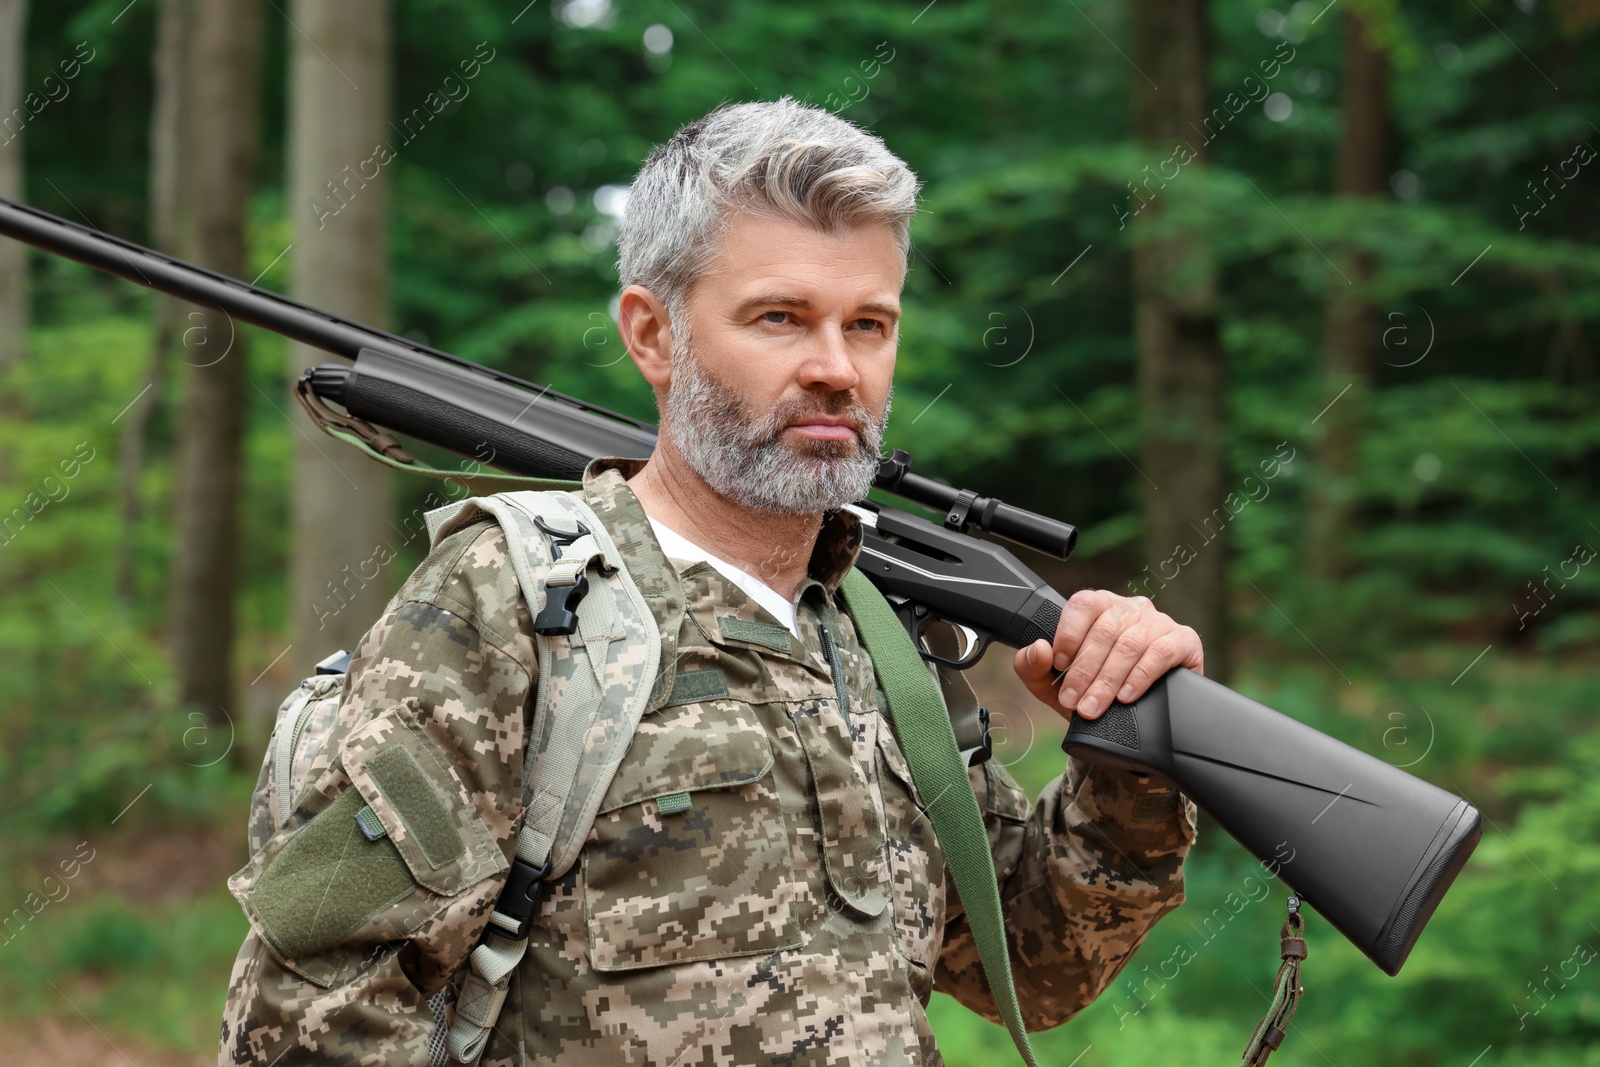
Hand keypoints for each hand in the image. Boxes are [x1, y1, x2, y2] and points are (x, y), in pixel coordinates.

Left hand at [1012, 589, 1202, 719]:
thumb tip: (1039, 648)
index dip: (1069, 634)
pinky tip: (1126, 696)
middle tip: (1073, 701)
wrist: (1132, 723)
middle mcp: (1130, 607)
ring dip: (1108, 680)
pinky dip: (1139, 676)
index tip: (1058, 665)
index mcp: (1100, 606)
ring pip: (1130, 644)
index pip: (1083, 604)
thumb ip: (1032, 666)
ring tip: (1093, 707)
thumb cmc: (1091, 691)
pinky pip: (1160, 653)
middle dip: (1085, 671)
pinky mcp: (1183, 640)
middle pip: (1105, 630)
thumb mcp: (1052, 684)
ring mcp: (1158, 622)